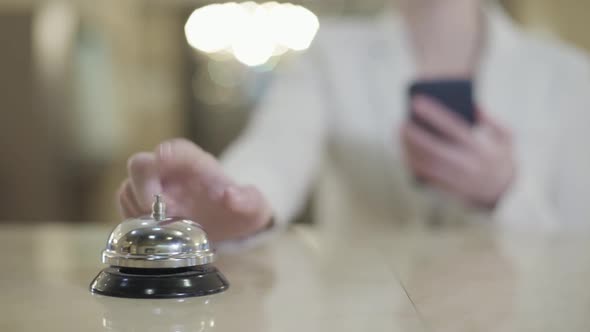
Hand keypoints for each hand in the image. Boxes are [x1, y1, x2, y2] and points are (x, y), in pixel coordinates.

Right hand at [117, 138, 272, 241]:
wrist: (228, 220)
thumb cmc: (239, 207)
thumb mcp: (253, 206)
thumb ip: (248, 199)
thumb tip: (230, 195)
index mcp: (196, 163)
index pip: (177, 150)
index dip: (167, 153)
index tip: (163, 157)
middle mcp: (170, 170)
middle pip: (141, 164)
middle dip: (143, 186)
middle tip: (158, 211)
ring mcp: (154, 186)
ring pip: (128, 188)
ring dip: (137, 208)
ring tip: (161, 226)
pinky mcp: (143, 205)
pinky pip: (125, 208)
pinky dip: (133, 221)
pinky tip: (154, 232)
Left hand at [402, 96, 515, 208]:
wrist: (505, 194)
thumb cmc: (502, 159)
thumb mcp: (507, 138)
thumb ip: (492, 121)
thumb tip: (473, 105)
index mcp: (481, 149)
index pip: (453, 127)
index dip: (433, 113)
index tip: (416, 102)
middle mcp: (467, 165)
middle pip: (433, 148)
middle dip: (414, 133)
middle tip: (400, 121)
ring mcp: (456, 179)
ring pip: (425, 164)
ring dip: (408, 148)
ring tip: (399, 132)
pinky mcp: (448, 189)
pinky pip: (425, 176)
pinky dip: (412, 163)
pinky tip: (404, 150)